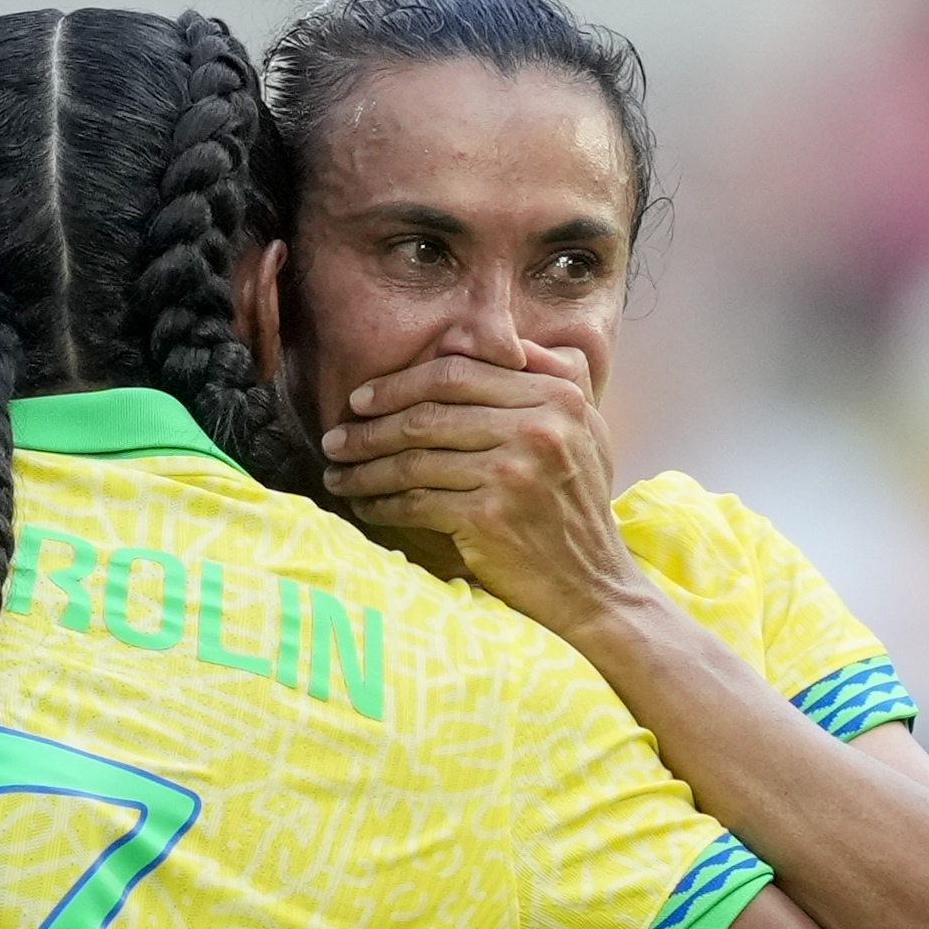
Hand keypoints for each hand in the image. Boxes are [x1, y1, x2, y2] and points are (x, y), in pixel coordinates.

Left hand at [318, 346, 646, 639]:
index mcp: (559, 396)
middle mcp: (540, 427)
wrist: (593, 587)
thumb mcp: (582, 431)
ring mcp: (516, 472)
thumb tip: (473, 342)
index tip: (362, 399)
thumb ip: (546, 378)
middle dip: (371, 425)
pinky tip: (364, 506)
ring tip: (337, 471)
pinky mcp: (491, 517)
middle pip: (430, 413)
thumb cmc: (575, 508)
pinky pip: (416, 502)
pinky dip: (382, 504)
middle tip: (335, 437)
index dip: (400, 383)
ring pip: (416, 458)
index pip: (459, 373)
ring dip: (365, 466)